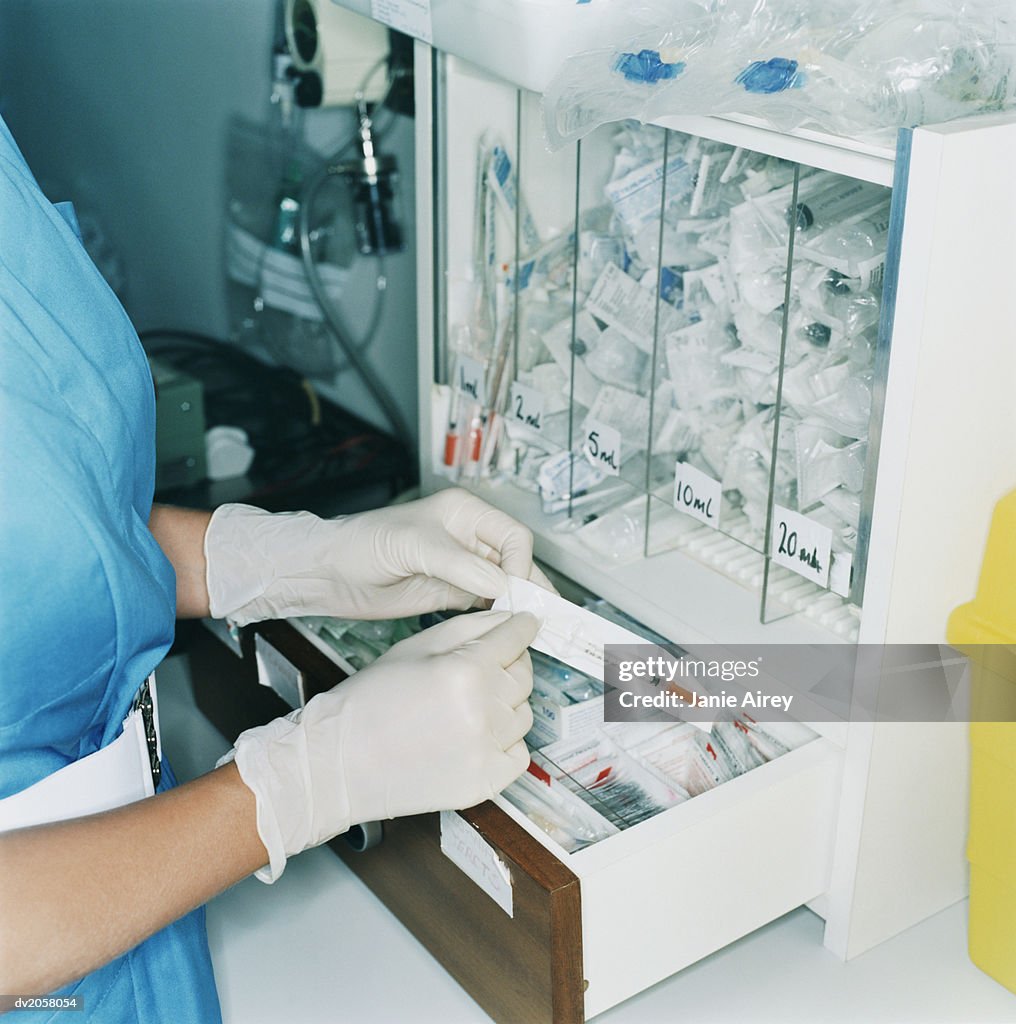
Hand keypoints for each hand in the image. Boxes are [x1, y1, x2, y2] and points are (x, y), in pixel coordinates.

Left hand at [204, 488, 553, 624]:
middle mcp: (467, 539)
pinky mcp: (449, 594)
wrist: (329, 573)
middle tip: (539, 616)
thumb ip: (458, 564)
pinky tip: (503, 629)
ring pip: (504, 586)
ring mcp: (460, 568)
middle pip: (515, 562)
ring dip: (516, 605)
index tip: (514, 591)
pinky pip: (484, 605)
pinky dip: (496, 616)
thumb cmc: (363, 543)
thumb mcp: (413, 545)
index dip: (520, 563)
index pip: (512, 536)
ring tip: (530, 628)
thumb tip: (501, 584)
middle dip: (528, 587)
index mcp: (464, 513)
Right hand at [225, 610, 538, 880]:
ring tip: (466, 707)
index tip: (523, 626)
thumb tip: (509, 618)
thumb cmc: (368, 703)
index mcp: (465, 671)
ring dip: (505, 705)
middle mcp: (483, 711)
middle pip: (524, 675)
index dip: (520, 628)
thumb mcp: (414, 647)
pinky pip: (519, 754)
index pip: (517, 638)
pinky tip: (473, 737)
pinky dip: (504, 744)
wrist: (339, 764)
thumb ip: (468, 628)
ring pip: (523, 714)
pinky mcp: (485, 783)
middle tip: (480, 669)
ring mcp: (487, 751)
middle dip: (509, 665)